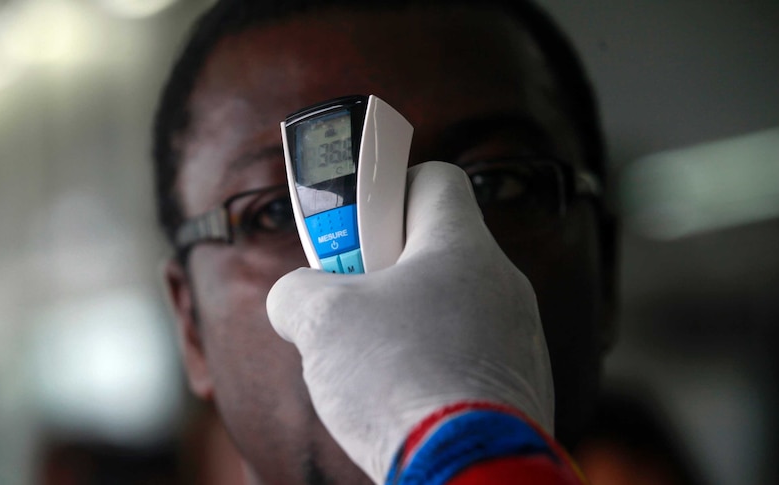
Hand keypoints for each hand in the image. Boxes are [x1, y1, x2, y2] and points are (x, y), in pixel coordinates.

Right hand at [267, 161, 553, 483]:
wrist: (464, 472)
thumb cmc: (398, 380)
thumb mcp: (319, 321)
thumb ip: (298, 291)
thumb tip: (296, 297)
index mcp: (463, 248)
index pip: (435, 179)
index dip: (388, 190)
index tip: (357, 229)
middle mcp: (504, 284)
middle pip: (436, 248)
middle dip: (383, 268)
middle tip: (348, 300)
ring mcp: (518, 338)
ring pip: (450, 306)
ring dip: (404, 321)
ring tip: (369, 362)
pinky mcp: (520, 387)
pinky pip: (467, 355)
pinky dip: (430, 365)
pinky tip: (402, 399)